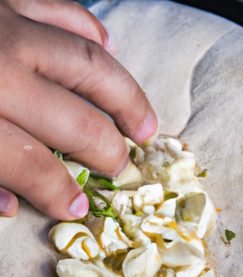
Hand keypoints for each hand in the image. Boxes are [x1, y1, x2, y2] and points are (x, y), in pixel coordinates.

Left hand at [0, 0, 156, 219]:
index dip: (59, 194)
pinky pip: (62, 10)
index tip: (77, 207)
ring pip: (89, 65)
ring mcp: (5, 27)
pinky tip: (108, 47)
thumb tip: (11, 204)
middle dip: (106, 153)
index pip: (32, 167)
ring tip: (144, 124)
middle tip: (120, 166)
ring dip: (126, 99)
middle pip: (76, 123)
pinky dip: (91, 30)